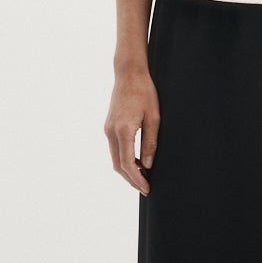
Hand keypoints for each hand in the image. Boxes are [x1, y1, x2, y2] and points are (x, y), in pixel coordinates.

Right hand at [105, 67, 159, 195]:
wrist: (128, 74)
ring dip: (127, 170)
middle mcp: (111, 131)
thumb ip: (151, 143)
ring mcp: (108, 129)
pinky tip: (137, 162)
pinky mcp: (109, 126)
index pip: (128, 163)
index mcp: (123, 130)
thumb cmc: (145, 92)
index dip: (137, 179)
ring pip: (115, 158)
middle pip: (118, 165)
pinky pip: (115, 148)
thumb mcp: (154, 118)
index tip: (147, 188)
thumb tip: (148, 166)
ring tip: (143, 177)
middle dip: (131, 179)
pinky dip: (124, 159)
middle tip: (145, 188)